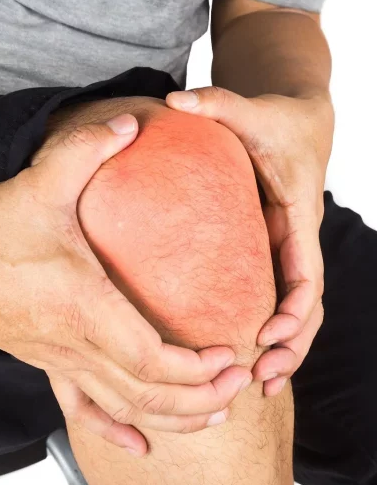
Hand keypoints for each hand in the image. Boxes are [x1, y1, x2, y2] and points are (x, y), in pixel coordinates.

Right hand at [0, 106, 249, 457]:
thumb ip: (86, 149)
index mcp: (84, 305)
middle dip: (200, 397)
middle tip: (239, 382)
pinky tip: (142, 445)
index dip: (195, 367)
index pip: (151, 358)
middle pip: (148, 394)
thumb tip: (132, 121)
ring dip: (174, 417)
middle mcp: (76, 344)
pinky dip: (119, 432)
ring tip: (215, 411)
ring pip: (126, 410)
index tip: (229, 352)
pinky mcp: (51, 364)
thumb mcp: (39, 183)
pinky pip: (86, 411)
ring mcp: (62, 361)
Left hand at [167, 86, 333, 395]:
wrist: (300, 120)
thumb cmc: (278, 119)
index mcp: (296, 216)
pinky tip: (254, 356)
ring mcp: (289, 248)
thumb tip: (175, 100)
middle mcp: (298, 239)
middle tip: (262, 378)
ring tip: (263, 384)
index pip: (307, 273)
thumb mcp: (251, 109)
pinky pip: (282, 297)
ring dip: (289, 349)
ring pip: (300, 310)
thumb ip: (217, 103)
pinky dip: (277, 330)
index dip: (294, 308)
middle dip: (293, 345)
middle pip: (309, 305)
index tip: (269, 335)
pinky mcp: (277, 251)